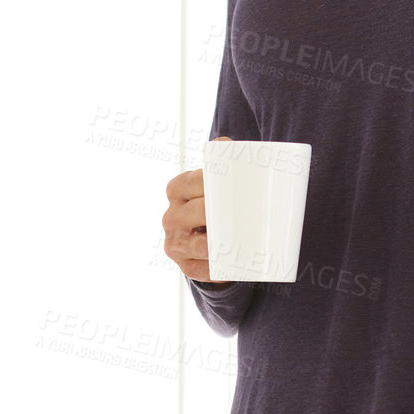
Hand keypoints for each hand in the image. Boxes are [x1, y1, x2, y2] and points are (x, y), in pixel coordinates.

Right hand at [163, 136, 234, 285]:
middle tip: (243, 211)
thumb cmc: (218, 200)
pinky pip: (198, 269)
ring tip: (235, 242)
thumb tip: (226, 144)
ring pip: (195, 245)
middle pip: (193, 213)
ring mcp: (175, 243)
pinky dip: (211, 270)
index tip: (231, 184)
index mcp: (176, 189)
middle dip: (212, 213)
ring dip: (212, 245)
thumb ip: (224, 156)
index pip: (190, 183)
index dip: (208, 183)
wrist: (215, 236)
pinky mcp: (185, 266)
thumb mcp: (216, 178)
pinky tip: (222, 268)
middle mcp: (170, 216)